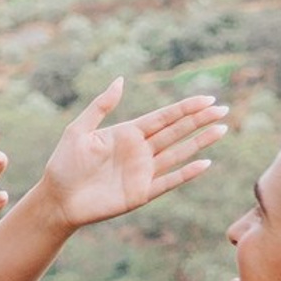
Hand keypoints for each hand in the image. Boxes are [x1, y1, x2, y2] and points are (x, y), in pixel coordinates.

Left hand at [43, 83, 227, 233]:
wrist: (57, 200)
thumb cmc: (64, 164)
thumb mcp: (79, 129)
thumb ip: (101, 106)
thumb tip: (121, 80)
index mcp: (128, 133)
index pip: (164, 117)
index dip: (185, 108)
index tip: (207, 99)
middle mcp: (140, 151)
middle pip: (177, 132)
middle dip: (199, 120)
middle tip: (223, 109)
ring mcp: (143, 172)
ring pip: (178, 153)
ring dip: (200, 142)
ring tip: (221, 129)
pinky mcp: (142, 193)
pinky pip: (169, 181)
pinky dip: (186, 173)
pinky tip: (204, 163)